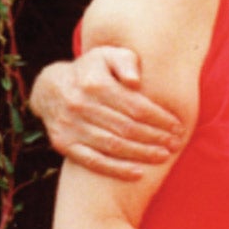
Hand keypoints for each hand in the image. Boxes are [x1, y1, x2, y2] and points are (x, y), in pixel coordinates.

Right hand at [30, 47, 183, 179]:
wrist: (50, 88)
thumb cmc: (93, 70)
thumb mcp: (108, 55)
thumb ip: (125, 62)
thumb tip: (135, 80)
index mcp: (95, 84)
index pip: (135, 106)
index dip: (160, 118)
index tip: (178, 126)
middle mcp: (80, 106)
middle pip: (127, 127)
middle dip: (155, 137)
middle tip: (176, 143)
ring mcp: (71, 127)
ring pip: (113, 145)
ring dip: (142, 153)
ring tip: (164, 156)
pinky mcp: (63, 144)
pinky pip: (93, 161)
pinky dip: (116, 169)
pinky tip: (138, 174)